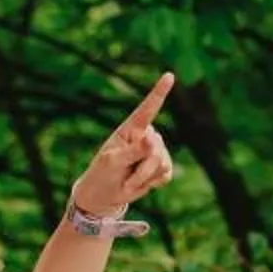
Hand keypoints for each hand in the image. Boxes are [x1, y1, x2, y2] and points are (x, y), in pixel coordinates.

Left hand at [69, 73, 175, 220]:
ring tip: (129, 179)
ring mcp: (157, 151)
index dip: (159, 92)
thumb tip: (153, 140)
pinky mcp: (163, 167)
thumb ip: (132, 151)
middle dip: (140, 168)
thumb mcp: (112, 162)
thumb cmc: (103, 173)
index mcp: (132, 128)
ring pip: (161, 163)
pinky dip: (151, 183)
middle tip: (124, 175)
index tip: (169, 76)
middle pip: (155, 150)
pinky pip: (166, 174)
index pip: (147, 108)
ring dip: (143, 177)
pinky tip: (140, 182)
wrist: (105, 195)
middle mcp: (147, 136)